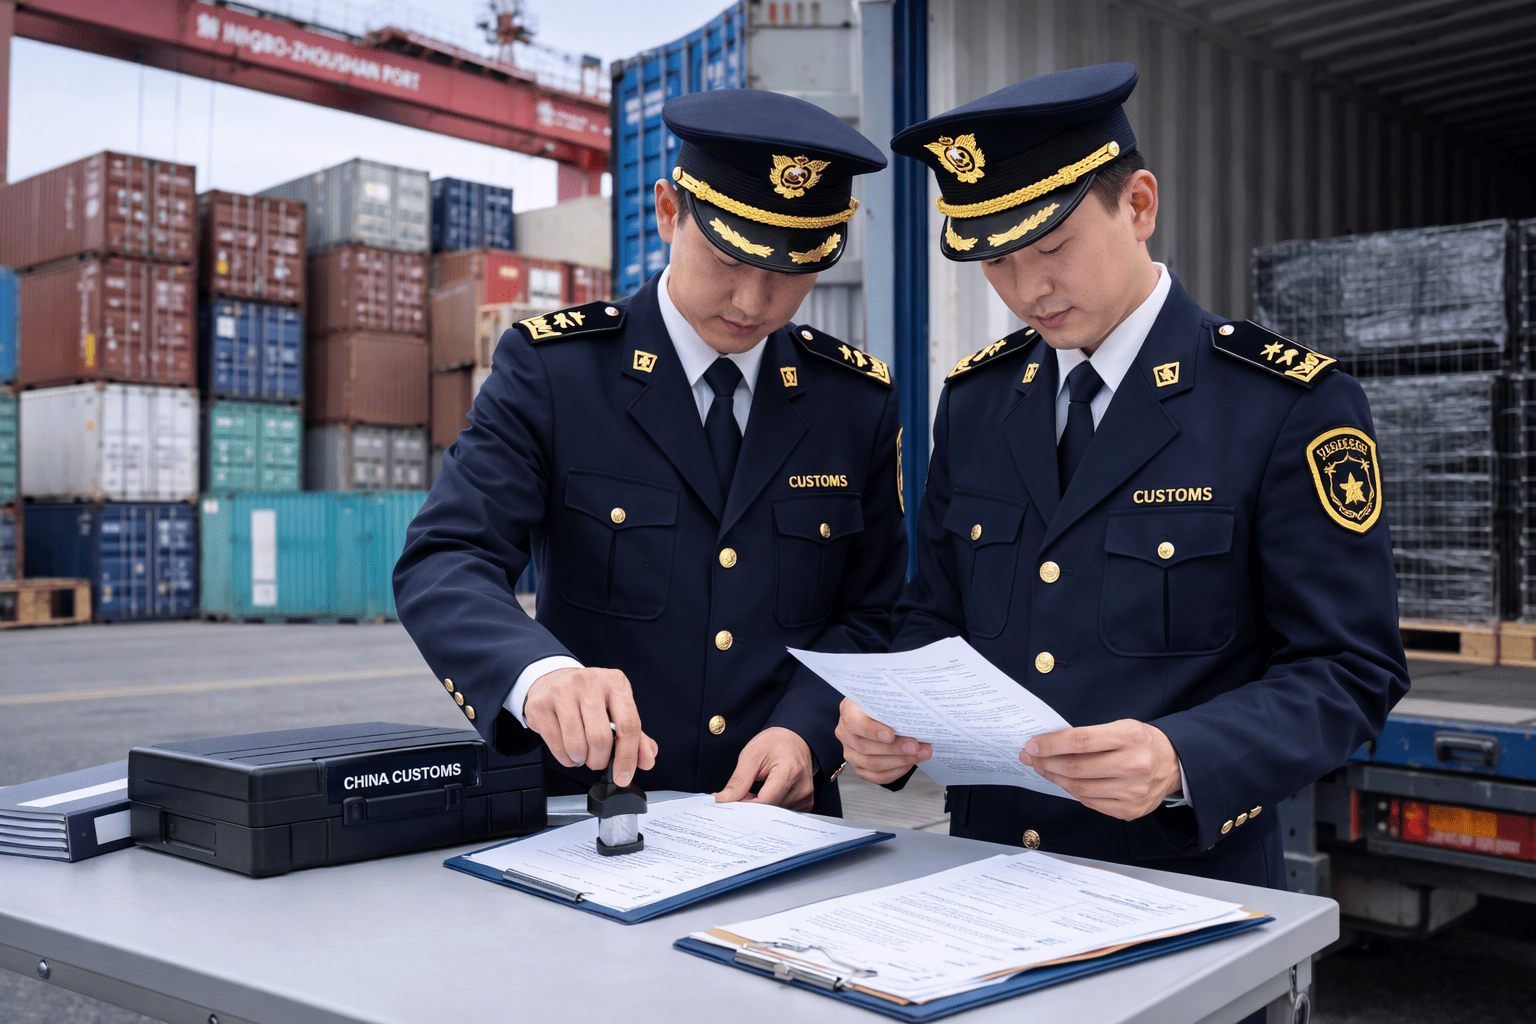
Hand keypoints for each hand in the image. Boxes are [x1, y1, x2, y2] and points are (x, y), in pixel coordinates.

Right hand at [523, 667, 657, 783]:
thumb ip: (637, 737)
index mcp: (615, 682)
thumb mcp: (618, 711)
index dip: (628, 756)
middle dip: (599, 760)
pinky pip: (556, 745)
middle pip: (600, 738)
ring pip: (577, 745)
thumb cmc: (590, 699)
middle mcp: (589, 682)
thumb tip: (647, 760)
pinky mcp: (540, 704)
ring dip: (581, 760)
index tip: (624, 775)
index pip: (628, 725)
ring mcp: (562, 690)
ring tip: (582, 753)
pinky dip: (565, 758)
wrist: (554, 680)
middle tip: (597, 760)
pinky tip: (568, 751)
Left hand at [714, 727, 815, 810]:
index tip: (729, 802)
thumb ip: (738, 780)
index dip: (743, 805)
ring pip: (774, 815)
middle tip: (740, 795)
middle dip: (750, 807)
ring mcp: (805, 797)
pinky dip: (771, 806)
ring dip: (760, 806)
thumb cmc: (775, 743)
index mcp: (789, 772)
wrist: (796, 738)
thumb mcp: (752, 754)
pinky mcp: (806, 803)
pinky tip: (767, 794)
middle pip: (769, 811)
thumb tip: (723, 799)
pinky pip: (782, 813)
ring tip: (756, 789)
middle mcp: (801, 788)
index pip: (763, 802)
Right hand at [834, 698, 931, 785]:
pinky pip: (877, 776)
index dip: (872, 730)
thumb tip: (914, 709)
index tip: (891, 734)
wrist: (876, 711)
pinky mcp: (860, 767)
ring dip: (901, 761)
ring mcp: (851, 752)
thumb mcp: (883, 694)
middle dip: (896, 749)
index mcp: (848, 711)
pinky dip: (896, 771)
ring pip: (873, 764)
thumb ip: (892, 701)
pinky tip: (910, 763)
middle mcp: (845, 733)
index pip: (854, 723)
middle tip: (916, 746)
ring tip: (921, 754)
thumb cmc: (881, 702)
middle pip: (867, 747)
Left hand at [1019, 720, 1181, 820]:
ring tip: (1044, 768)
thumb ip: (1088, 735)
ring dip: (1055, 778)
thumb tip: (1049, 744)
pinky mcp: (1131, 810)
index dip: (1051, 744)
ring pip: (1080, 788)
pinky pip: (1091, 803)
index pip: (1080, 741)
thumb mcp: (1121, 727)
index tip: (1032, 744)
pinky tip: (1065, 782)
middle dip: (1047, 762)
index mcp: (1130, 738)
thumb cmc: (1142, 743)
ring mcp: (1133, 792)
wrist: (1174, 764)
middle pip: (1076, 768)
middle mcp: (1134, 766)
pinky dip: (1072, 792)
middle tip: (1031, 757)